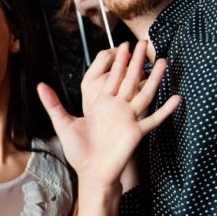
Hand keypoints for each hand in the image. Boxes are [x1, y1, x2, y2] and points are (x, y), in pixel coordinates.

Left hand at [38, 40, 179, 190]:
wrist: (90, 173)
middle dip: (136, 61)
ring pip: (145, 93)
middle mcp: (117, 108)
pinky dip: (165, 110)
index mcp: (102, 104)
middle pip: (130, 79)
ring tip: (163, 60)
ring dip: (154, 78)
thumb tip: (39, 85)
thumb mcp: (63, 123)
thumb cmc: (79, 151)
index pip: (112, 77)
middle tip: (144, 43)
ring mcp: (129, 119)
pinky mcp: (136, 132)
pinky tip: (177, 98)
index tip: (124, 45)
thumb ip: (53, 104)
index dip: (118, 61)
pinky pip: (154, 119)